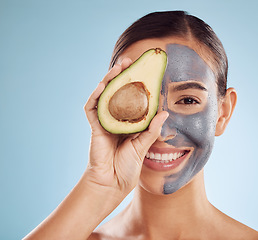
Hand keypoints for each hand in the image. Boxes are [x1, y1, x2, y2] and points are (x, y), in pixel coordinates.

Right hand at [84, 58, 167, 194]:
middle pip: (116, 92)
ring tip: (118, 67)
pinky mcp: (94, 127)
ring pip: (104, 96)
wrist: (112, 183)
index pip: (131, 98)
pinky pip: (92, 108)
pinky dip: (96, 96)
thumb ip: (152, 129)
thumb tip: (165, 112)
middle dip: (121, 76)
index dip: (135, 84)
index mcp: (128, 122)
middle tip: (129, 61)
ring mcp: (104, 122)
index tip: (144, 71)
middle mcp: (115, 119)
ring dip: (109, 80)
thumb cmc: (128, 166)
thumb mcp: (143, 145)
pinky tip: (103, 85)